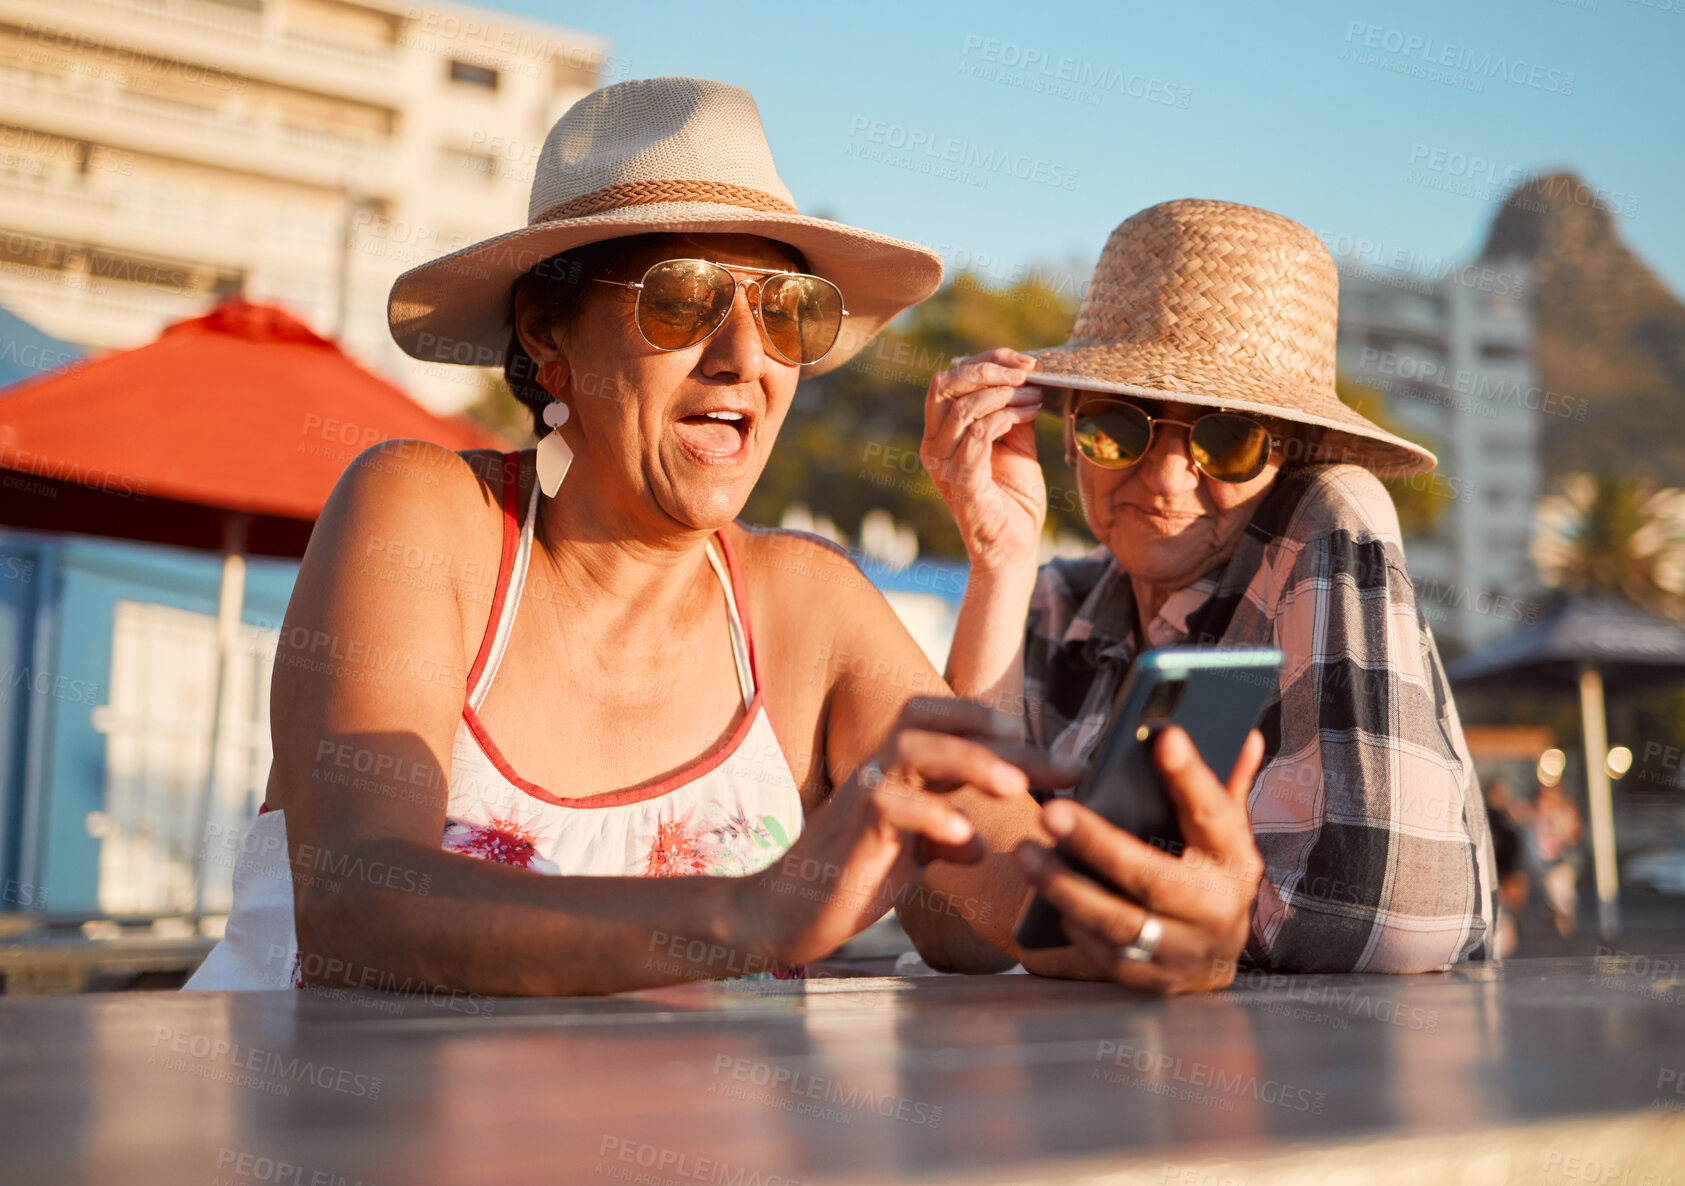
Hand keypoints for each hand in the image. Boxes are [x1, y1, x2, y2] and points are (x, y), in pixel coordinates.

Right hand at [750, 697, 1079, 965]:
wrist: (786, 913)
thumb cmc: (852, 878)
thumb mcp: (912, 855)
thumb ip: (944, 837)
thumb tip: (983, 843)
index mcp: (899, 770)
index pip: (946, 722)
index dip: (998, 726)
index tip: (1057, 754)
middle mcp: (880, 769)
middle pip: (937, 723)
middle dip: (1003, 738)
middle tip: (1063, 766)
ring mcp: (863, 794)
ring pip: (914, 748)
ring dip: (969, 761)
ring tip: (1013, 786)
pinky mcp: (852, 830)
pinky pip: (890, 805)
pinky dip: (931, 815)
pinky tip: (964, 838)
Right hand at [921, 348, 1046, 573]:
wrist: (1013, 548)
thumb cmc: (1013, 500)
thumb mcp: (1015, 445)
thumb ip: (1012, 412)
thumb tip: (1025, 378)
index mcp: (939, 435)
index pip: (948, 380)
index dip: (985, 361)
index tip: (1023, 360)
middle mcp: (932, 447)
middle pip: (944, 384)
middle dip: (988, 369)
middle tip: (1027, 372)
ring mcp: (942, 464)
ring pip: (963, 406)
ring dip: (1005, 392)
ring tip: (1035, 395)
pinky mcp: (960, 480)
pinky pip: (978, 432)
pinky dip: (1008, 415)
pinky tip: (1031, 413)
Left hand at [1012, 727, 1266, 993]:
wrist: (1213, 961)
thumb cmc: (1209, 878)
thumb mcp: (1223, 836)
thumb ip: (1225, 787)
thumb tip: (1247, 736)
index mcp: (1235, 862)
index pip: (1215, 814)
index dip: (1191, 777)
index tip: (1166, 738)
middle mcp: (1216, 910)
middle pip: (1152, 877)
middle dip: (1097, 843)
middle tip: (1051, 811)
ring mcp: (1182, 952)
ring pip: (1117, 922)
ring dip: (1064, 887)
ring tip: (1026, 852)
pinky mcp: (1148, 981)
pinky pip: (1101, 952)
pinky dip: (1069, 921)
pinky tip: (1042, 892)